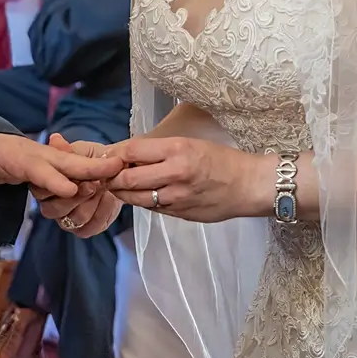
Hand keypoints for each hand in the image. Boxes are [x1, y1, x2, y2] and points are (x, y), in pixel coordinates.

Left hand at [0, 133, 124, 249]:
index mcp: (5, 155)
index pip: (32, 167)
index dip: (51, 178)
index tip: (72, 188)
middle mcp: (27, 152)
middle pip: (60, 159)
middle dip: (87, 164)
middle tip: (115, 167)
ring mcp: (38, 155)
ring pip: (69, 162)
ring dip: (92, 168)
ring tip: (120, 173)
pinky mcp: (43, 161)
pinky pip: (67, 167)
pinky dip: (86, 172)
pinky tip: (106, 180)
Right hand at [35, 134, 124, 236]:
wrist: (116, 172)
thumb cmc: (95, 159)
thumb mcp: (82, 150)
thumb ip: (67, 149)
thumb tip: (55, 140)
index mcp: (45, 183)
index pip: (43, 188)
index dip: (60, 183)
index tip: (80, 179)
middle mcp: (51, 203)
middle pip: (55, 208)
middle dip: (79, 195)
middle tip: (96, 182)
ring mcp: (66, 217)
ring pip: (74, 218)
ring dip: (92, 202)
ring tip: (104, 188)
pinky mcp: (83, 228)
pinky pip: (89, 228)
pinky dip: (102, 213)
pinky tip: (109, 199)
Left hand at [106, 136, 275, 223]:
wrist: (249, 185)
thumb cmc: (222, 160)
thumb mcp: (190, 143)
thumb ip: (160, 150)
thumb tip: (129, 154)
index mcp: (177, 149)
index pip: (132, 150)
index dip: (116, 154)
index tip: (110, 156)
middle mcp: (174, 173)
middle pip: (128, 178)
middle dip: (112, 177)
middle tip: (107, 174)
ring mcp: (176, 197)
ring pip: (136, 198)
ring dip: (122, 193)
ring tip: (119, 186)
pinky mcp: (179, 213)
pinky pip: (152, 208)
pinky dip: (141, 201)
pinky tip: (141, 195)